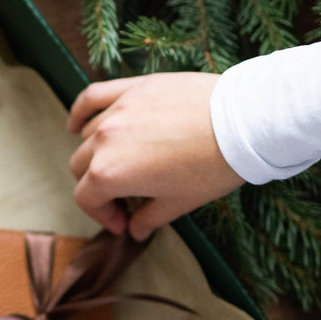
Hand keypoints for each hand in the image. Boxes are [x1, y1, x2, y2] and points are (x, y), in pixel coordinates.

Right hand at [68, 72, 244, 240]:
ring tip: (119, 162)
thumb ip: (149, 218)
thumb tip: (135, 230)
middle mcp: (104, 141)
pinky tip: (77, 125)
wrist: (243, 123)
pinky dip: (80, 112)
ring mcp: (116, 111)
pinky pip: (92, 98)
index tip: (123, 221)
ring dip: (96, 153)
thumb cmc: (212, 166)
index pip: (86, 198)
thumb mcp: (180, 202)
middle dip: (98, 187)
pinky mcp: (132, 89)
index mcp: (109, 173)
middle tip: (124, 197)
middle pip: (81, 167)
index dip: (102, 215)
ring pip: (88, 136)